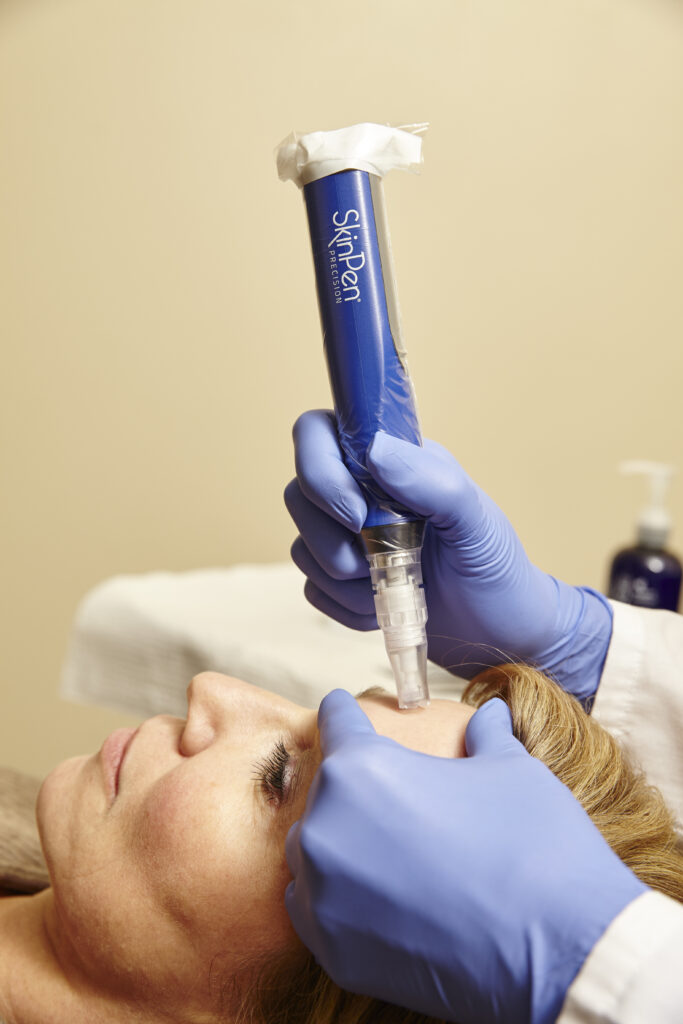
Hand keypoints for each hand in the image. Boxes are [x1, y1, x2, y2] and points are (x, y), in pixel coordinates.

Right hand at [284, 409, 612, 703]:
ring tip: (396, 585)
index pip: (317, 433)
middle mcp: (359, 492)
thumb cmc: (496, 569)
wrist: (501, 633)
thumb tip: (374, 451)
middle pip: (298, 494)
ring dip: (346, 580)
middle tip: (379, 561)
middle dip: (331, 539)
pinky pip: (313, 589)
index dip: (319, 471)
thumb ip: (430, 480)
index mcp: (389, 460)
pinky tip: (385, 606)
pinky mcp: (339, 582)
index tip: (357, 515)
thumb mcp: (475, 520)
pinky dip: (348, 606)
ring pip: (301, 548)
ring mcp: (345, 537)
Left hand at [285, 690, 645, 1023]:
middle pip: (324, 792)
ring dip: (338, 843)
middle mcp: (327, 827)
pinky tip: (373, 898)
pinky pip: (313, 909)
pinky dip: (335, 897)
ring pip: (312, 851)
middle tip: (392, 799)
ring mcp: (323, 894)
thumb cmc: (536, 846)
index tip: (340, 707)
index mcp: (362, 769)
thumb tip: (490, 711)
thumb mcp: (511, 769)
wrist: (562, 952)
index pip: (336, 723)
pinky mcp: (333, 951)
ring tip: (384, 850)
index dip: (343, 712)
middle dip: (353, 789)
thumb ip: (486, 735)